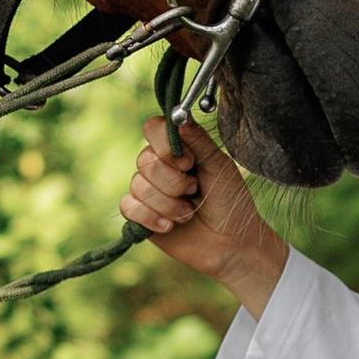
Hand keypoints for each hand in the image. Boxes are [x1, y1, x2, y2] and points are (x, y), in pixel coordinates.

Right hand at [119, 116, 288, 316]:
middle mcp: (159, 166)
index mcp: (179, 149)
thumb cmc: (230, 202)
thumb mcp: (220, 166)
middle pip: (144, 160)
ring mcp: (147, 190)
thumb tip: (181, 115)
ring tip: (189, 214)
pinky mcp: (140, 215)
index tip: (189, 162)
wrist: (230, 244)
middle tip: (195, 191)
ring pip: (138, 185)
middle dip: (174, 182)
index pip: (153, 128)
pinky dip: (151, 217)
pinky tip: (170, 226)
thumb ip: (199, 141)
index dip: (165, 145)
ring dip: (169, 204)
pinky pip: (128, 206)